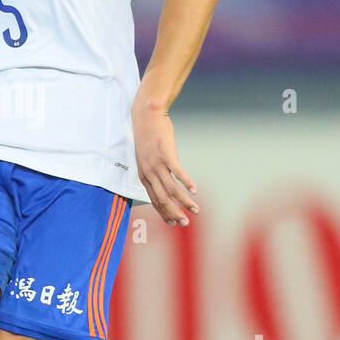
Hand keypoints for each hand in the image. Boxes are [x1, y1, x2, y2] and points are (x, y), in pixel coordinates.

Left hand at [132, 96, 198, 225]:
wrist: (147, 116)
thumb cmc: (149, 136)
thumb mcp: (148, 157)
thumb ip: (156, 171)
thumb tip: (168, 180)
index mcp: (144, 175)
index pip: (155, 200)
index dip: (164, 213)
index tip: (174, 222)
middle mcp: (149, 173)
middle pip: (162, 199)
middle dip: (174, 213)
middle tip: (185, 224)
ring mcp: (157, 164)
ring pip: (171, 190)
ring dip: (184, 202)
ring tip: (195, 210)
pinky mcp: (166, 155)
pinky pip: (178, 173)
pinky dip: (187, 183)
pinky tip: (195, 190)